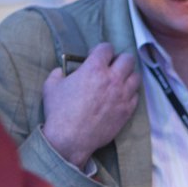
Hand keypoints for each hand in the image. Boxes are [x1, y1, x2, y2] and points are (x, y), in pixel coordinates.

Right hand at [41, 42, 140, 168]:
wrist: (70, 138)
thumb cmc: (59, 111)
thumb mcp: (51, 86)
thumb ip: (58, 73)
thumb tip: (61, 71)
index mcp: (94, 68)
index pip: (107, 48)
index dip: (101, 50)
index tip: (97, 56)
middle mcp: (112, 79)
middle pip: (128, 59)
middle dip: (119, 59)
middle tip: (112, 66)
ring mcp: (122, 95)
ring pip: (136, 76)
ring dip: (128, 76)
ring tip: (119, 80)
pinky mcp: (127, 111)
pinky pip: (136, 96)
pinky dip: (130, 93)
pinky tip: (121, 96)